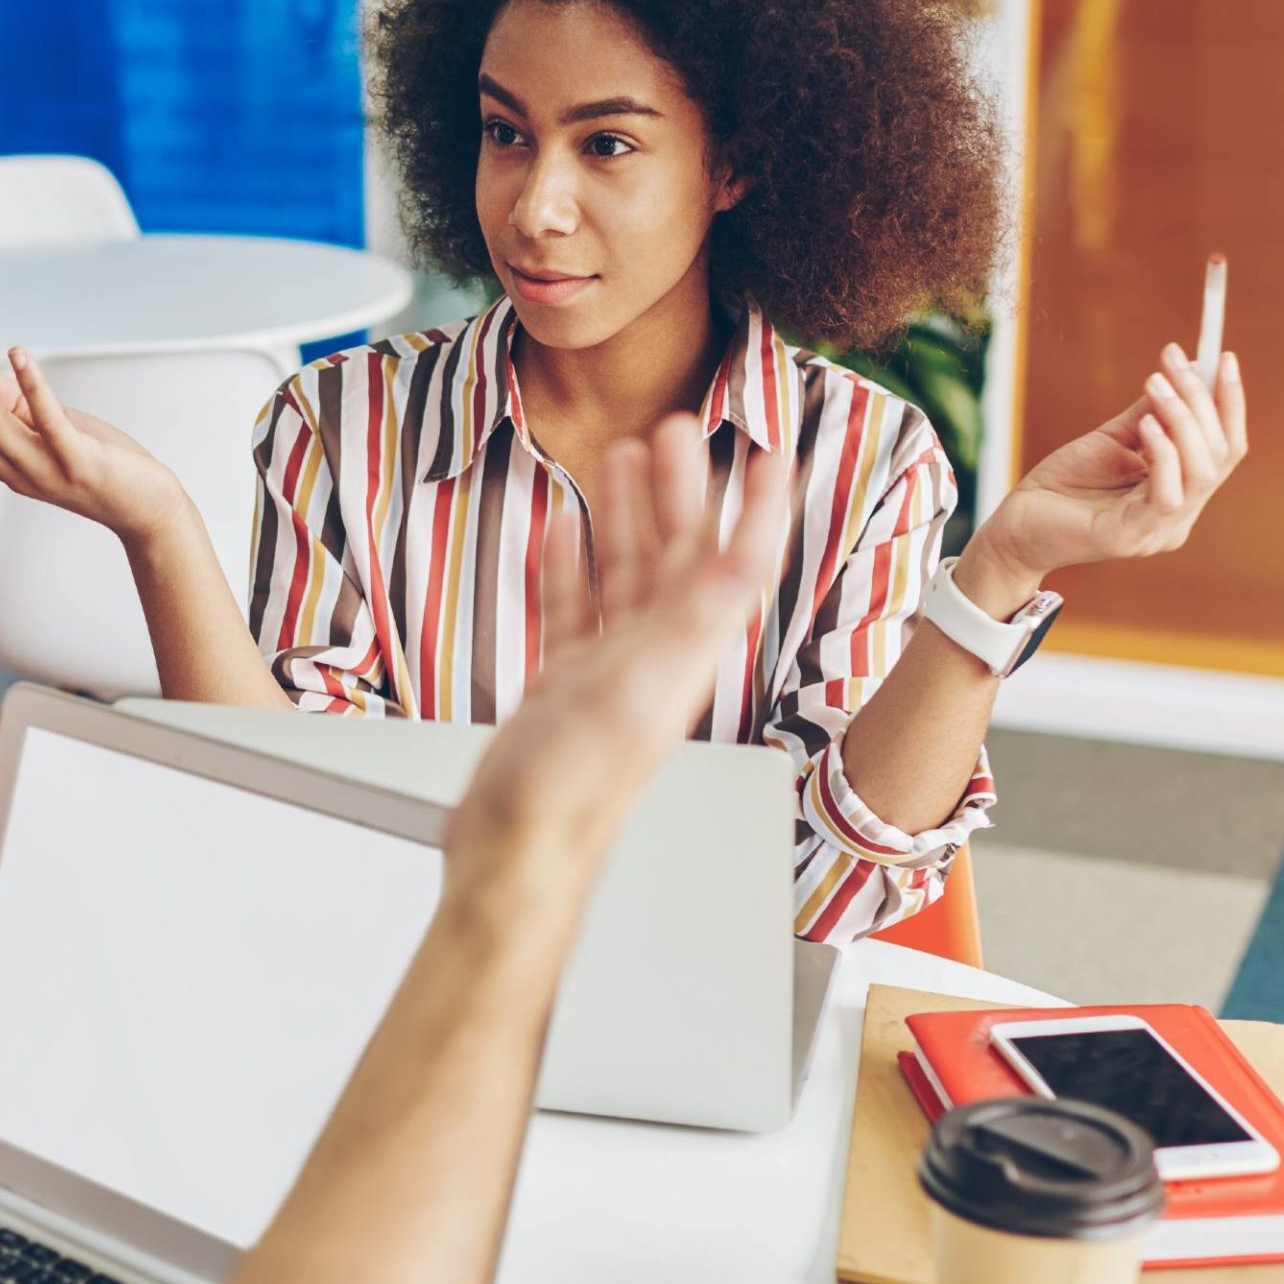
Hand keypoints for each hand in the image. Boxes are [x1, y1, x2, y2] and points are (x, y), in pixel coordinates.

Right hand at [0, 331, 190, 546]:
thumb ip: (15, 406)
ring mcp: (44, 468)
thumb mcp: (49, 430)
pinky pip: (48, 420)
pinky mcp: (78, 461)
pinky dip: (31, 385)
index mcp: (3, 462)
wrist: (146, 511)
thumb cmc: (99, 464)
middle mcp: (13, 470)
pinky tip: (17, 352)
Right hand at [447, 416, 790, 900]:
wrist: (514, 855)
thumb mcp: (633, 696)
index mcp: (683, 655)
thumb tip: (742, 565)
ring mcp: (608, 672)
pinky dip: (569, 565)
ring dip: (627, 514)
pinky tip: (560, 532)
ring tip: (621, 457)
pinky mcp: (562, 688)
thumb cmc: (568, 796)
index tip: (770, 451)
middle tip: (677, 428)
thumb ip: (686, 626)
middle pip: (678, 555)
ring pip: (625, 573)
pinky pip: (573, 610)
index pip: (735, 563)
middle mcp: (655, 658)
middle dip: (683, 489)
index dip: (755, 505)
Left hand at [969, 344, 1247, 604]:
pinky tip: (1147, 424)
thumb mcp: (1113, 440)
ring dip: (1184, 420)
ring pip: (1202, 472)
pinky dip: (1164, 454)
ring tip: (1156, 385)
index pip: (1226, 448)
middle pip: (1219, 455)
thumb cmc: (1062, 484)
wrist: (1014, 524)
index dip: (1230, 403)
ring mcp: (1158, 532)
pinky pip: (1168, 495)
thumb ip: (1150, 413)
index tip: (1225, 356)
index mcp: (1182, 495)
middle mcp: (1179, 518)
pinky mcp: (1130, 538)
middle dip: (1201, 401)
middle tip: (1176, 363)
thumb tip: (1185, 370)